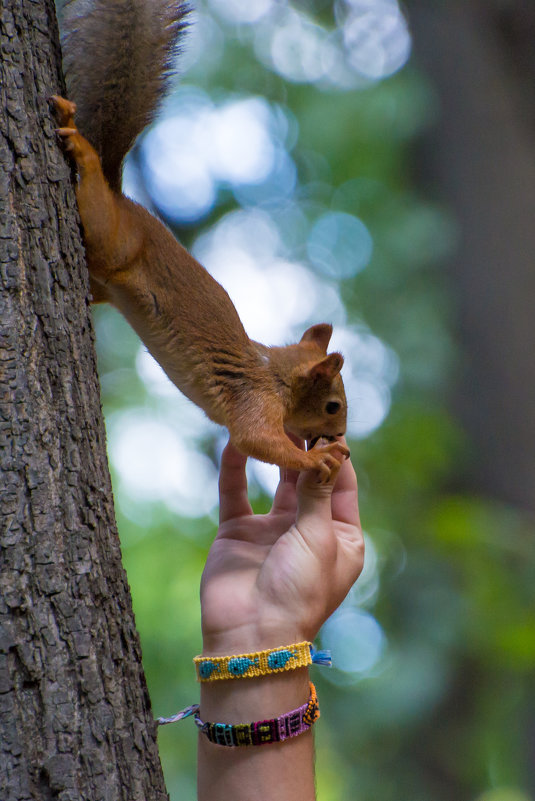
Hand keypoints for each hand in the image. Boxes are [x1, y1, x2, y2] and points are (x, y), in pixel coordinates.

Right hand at [200, 438, 363, 653]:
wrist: (251, 635)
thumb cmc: (299, 592)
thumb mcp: (318, 537)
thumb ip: (317, 491)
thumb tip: (328, 451)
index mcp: (340, 535)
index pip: (341, 482)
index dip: (336, 451)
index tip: (330, 418)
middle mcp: (307, 528)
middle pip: (308, 477)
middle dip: (305, 445)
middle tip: (300, 407)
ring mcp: (271, 529)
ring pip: (274, 480)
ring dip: (275, 452)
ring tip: (274, 417)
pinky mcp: (238, 531)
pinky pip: (235, 492)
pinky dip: (234, 468)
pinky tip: (235, 441)